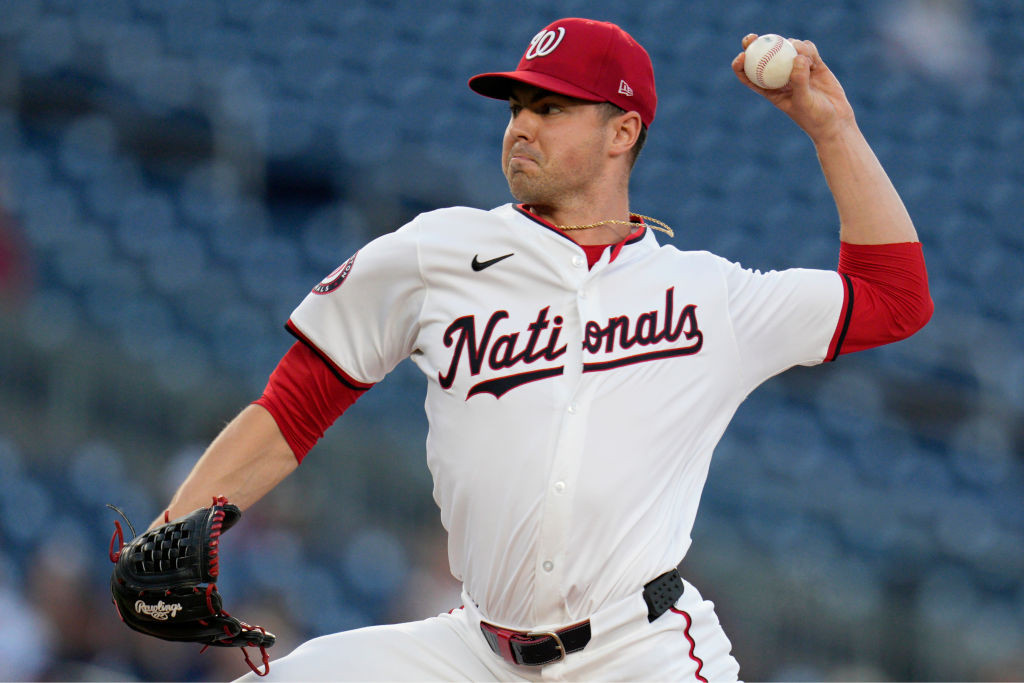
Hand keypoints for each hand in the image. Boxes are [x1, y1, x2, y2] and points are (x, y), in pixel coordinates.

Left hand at [732, 34, 855, 141]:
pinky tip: (812, 57)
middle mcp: (781, 78)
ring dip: (791, 45)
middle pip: (764, 57)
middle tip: (753, 37)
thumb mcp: (804, 102)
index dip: (740, 65)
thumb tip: (796, 58)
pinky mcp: (814, 65)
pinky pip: (807, 49)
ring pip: (787, 48)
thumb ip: (799, 81)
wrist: (836, 121)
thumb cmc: (815, 117)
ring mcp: (797, 69)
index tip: (742, 55)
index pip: (749, 76)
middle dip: (755, 44)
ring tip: (801, 55)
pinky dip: (808, 48)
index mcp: (770, 90)